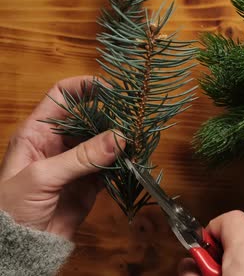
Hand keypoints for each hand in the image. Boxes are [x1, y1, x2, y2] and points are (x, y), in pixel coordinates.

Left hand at [0, 76, 124, 239]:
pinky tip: (135, 159)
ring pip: (104, 141)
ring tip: (139, 137)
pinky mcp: (90, 182)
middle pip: (90, 117)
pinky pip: (111, 166)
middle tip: (133, 117)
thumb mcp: (42, 177)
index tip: (111, 89)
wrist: (18, 247)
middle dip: (111, 115)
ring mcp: (76, 162)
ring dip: (121, 139)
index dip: (86, 87)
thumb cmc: (12, 208)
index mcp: (37, 133)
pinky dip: (124, 162)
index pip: (62, 96)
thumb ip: (81, 157)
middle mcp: (58, 143)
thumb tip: (119, 137)